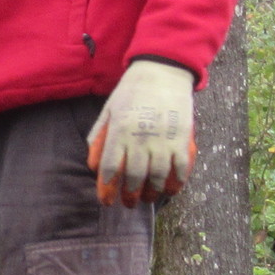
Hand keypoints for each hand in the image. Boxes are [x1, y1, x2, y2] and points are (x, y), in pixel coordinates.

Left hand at [87, 59, 196, 206]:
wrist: (162, 71)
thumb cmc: (131, 92)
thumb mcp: (108, 110)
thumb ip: (99, 137)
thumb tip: (92, 165)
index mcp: (119, 131)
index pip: (109, 167)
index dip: (106, 188)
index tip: (106, 201)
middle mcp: (140, 138)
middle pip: (133, 176)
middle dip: (130, 195)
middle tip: (129, 203)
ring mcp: (163, 139)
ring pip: (157, 176)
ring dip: (152, 192)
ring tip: (148, 198)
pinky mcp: (182, 138)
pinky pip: (180, 167)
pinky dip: (176, 182)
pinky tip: (170, 189)